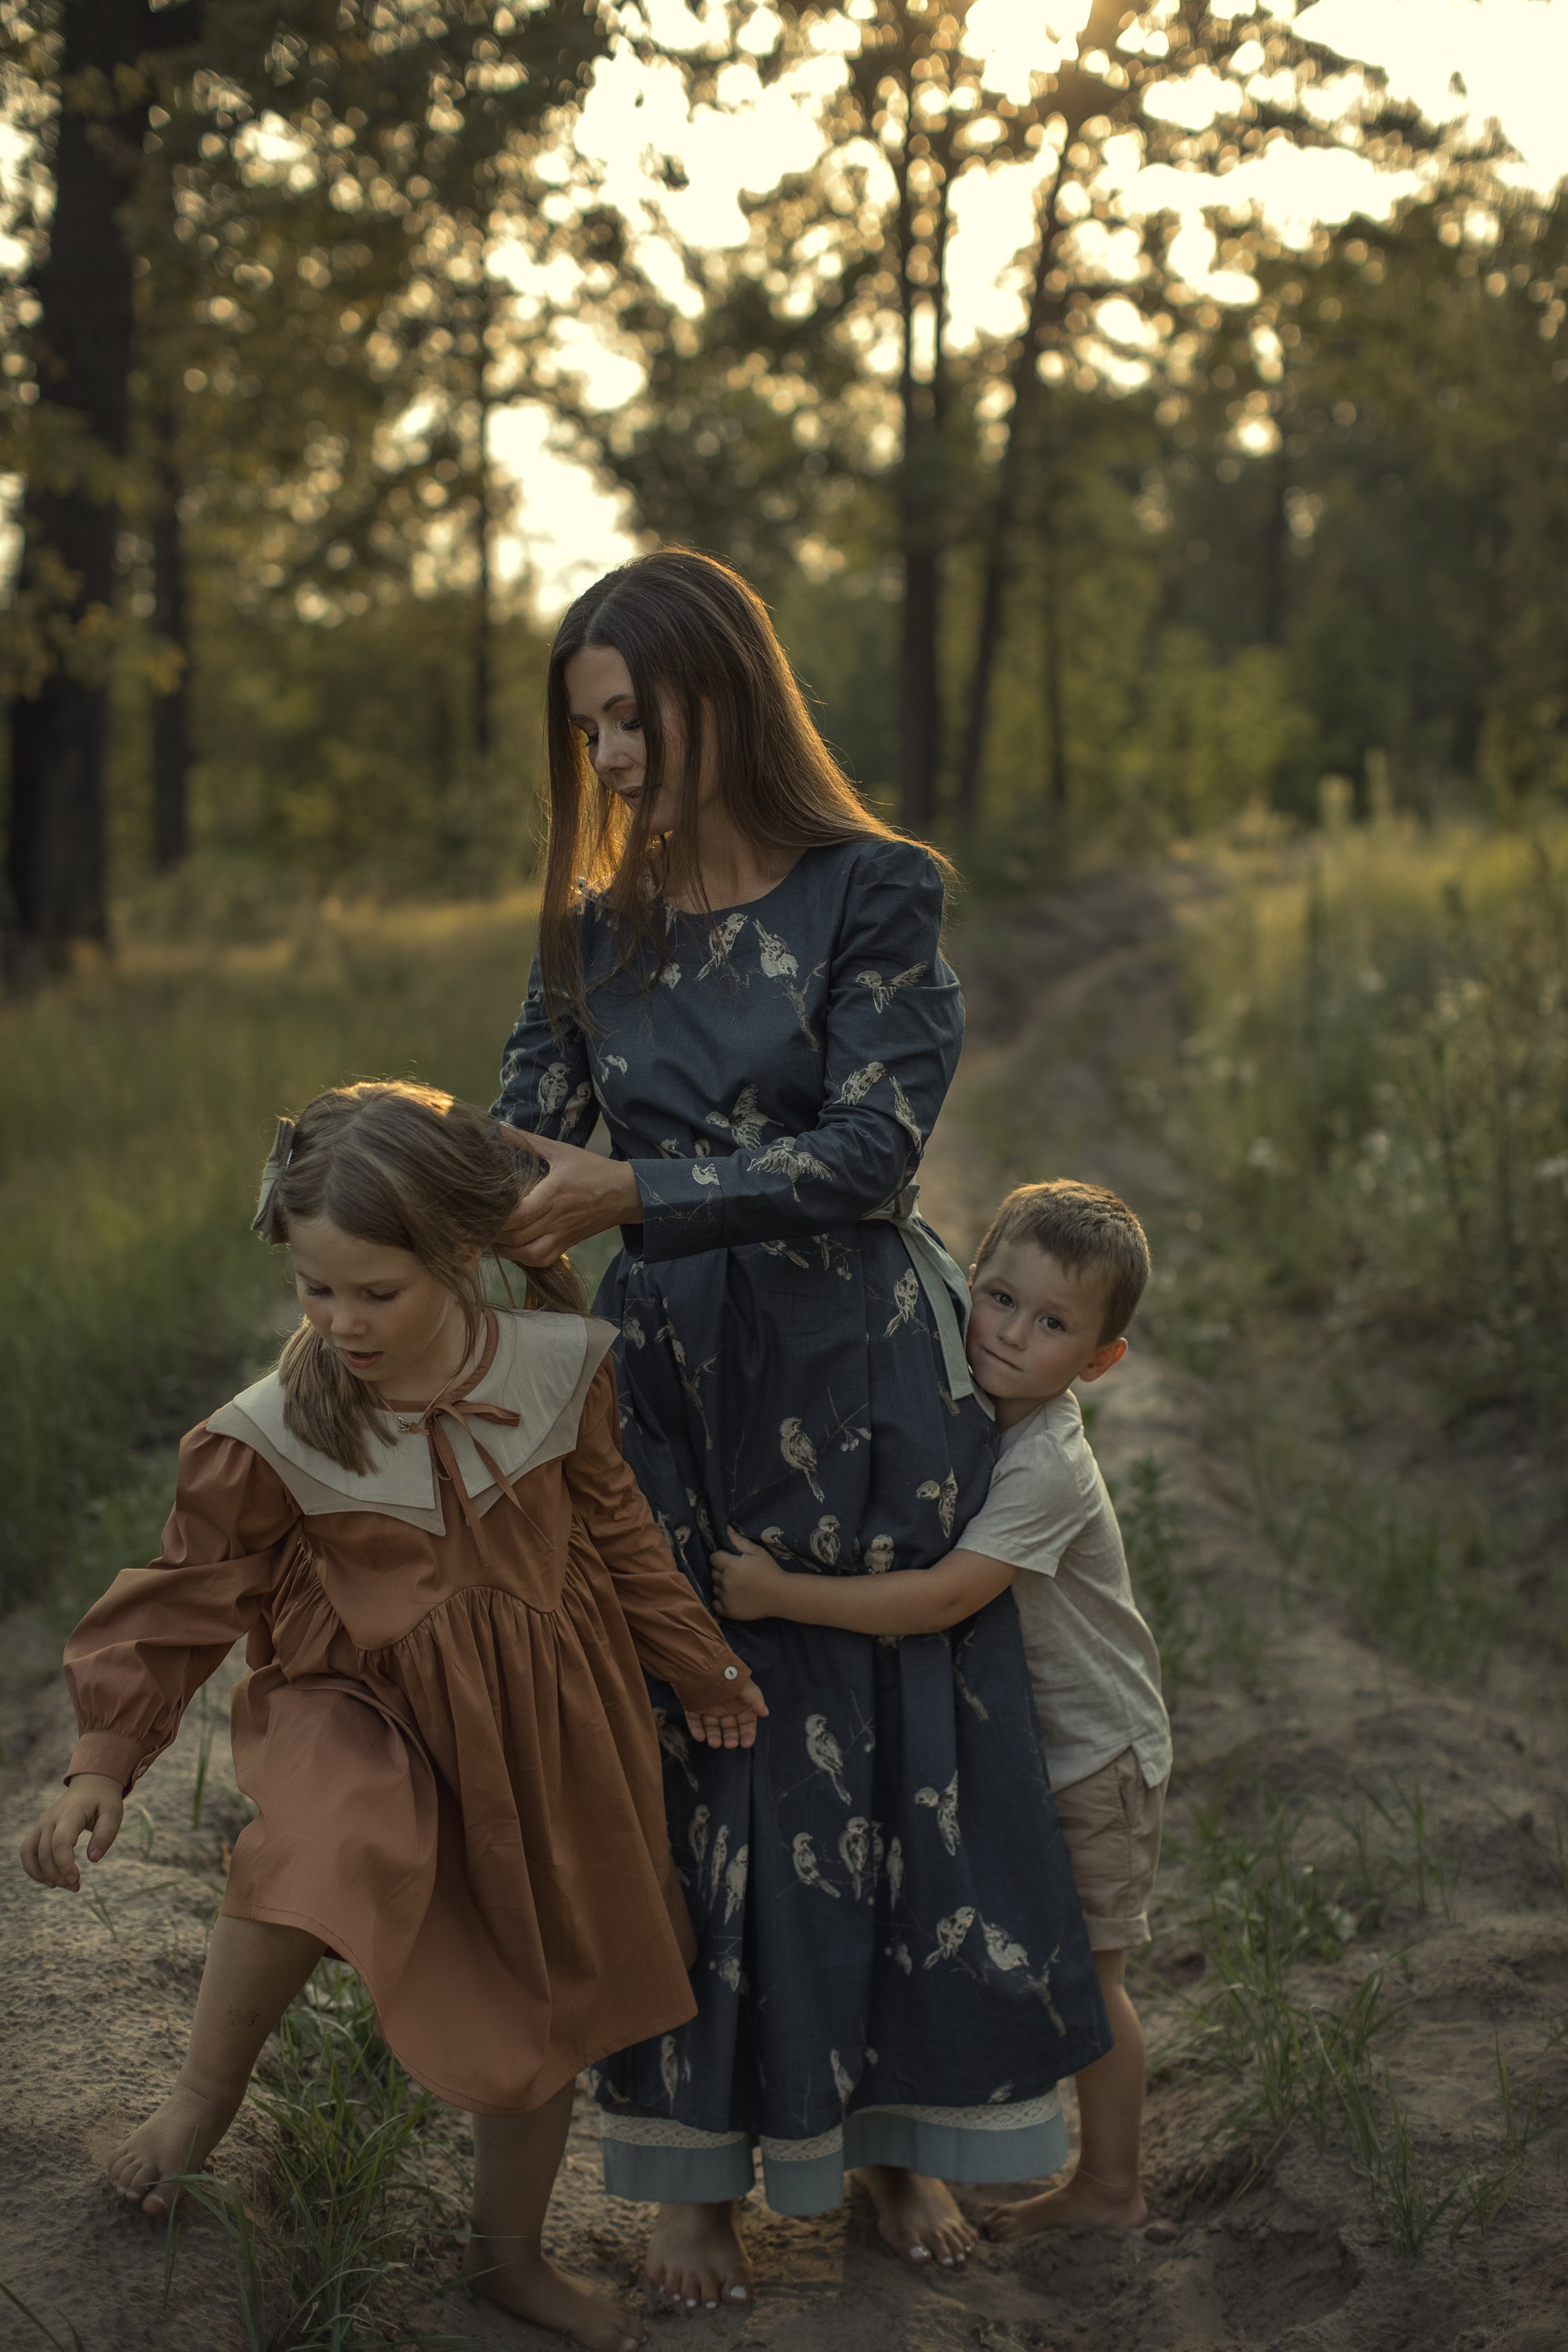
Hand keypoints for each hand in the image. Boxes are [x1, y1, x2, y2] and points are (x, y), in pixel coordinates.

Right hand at [20, 1774, 124, 1889]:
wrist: (91, 1784)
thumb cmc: (103, 1800)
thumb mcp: (113, 1813)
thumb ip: (105, 1835)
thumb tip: (93, 1859)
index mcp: (70, 1814)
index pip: (60, 1843)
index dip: (65, 1865)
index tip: (77, 1880)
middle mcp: (51, 1819)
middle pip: (45, 1853)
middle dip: (58, 1875)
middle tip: (76, 1887)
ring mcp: (42, 1824)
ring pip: (30, 1854)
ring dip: (43, 1874)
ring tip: (63, 1885)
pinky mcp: (39, 1830)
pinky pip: (27, 1851)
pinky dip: (33, 1868)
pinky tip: (50, 1880)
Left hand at [494, 1128, 641, 1265]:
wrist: (625, 1193)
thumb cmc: (592, 1170)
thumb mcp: (561, 1150)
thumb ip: (528, 1141)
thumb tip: (499, 1129)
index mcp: (555, 1193)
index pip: (520, 1214)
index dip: (498, 1217)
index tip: (483, 1208)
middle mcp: (558, 1217)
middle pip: (518, 1236)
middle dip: (494, 1234)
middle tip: (478, 1223)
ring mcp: (563, 1234)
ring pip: (528, 1253)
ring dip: (506, 1250)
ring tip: (492, 1237)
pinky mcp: (567, 1244)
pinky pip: (541, 1260)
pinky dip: (522, 1258)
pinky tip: (512, 1248)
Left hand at [685, 1676, 768, 1751]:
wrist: (700, 1661)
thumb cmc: (724, 1673)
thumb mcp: (743, 1685)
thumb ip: (754, 1698)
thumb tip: (765, 1713)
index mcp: (739, 1701)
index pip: (746, 1721)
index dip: (747, 1733)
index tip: (746, 1743)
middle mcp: (725, 1706)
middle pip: (729, 1727)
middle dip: (731, 1737)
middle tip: (729, 1744)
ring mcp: (708, 1706)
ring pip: (712, 1727)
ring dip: (714, 1736)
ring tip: (714, 1743)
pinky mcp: (693, 1706)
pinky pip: (694, 1721)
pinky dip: (696, 1730)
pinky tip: (700, 1736)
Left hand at [710, 1528, 791, 1622]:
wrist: (781, 1595)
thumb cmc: (770, 1571)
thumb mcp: (757, 1552)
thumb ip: (739, 1541)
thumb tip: (726, 1530)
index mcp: (731, 1566)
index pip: (714, 1558)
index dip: (721, 1557)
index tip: (731, 1560)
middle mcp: (725, 1582)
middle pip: (713, 1573)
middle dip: (721, 1571)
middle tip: (736, 1573)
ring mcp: (726, 1598)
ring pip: (714, 1588)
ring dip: (721, 1585)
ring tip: (736, 1585)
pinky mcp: (728, 1611)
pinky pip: (715, 1604)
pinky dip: (721, 1600)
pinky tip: (732, 1597)